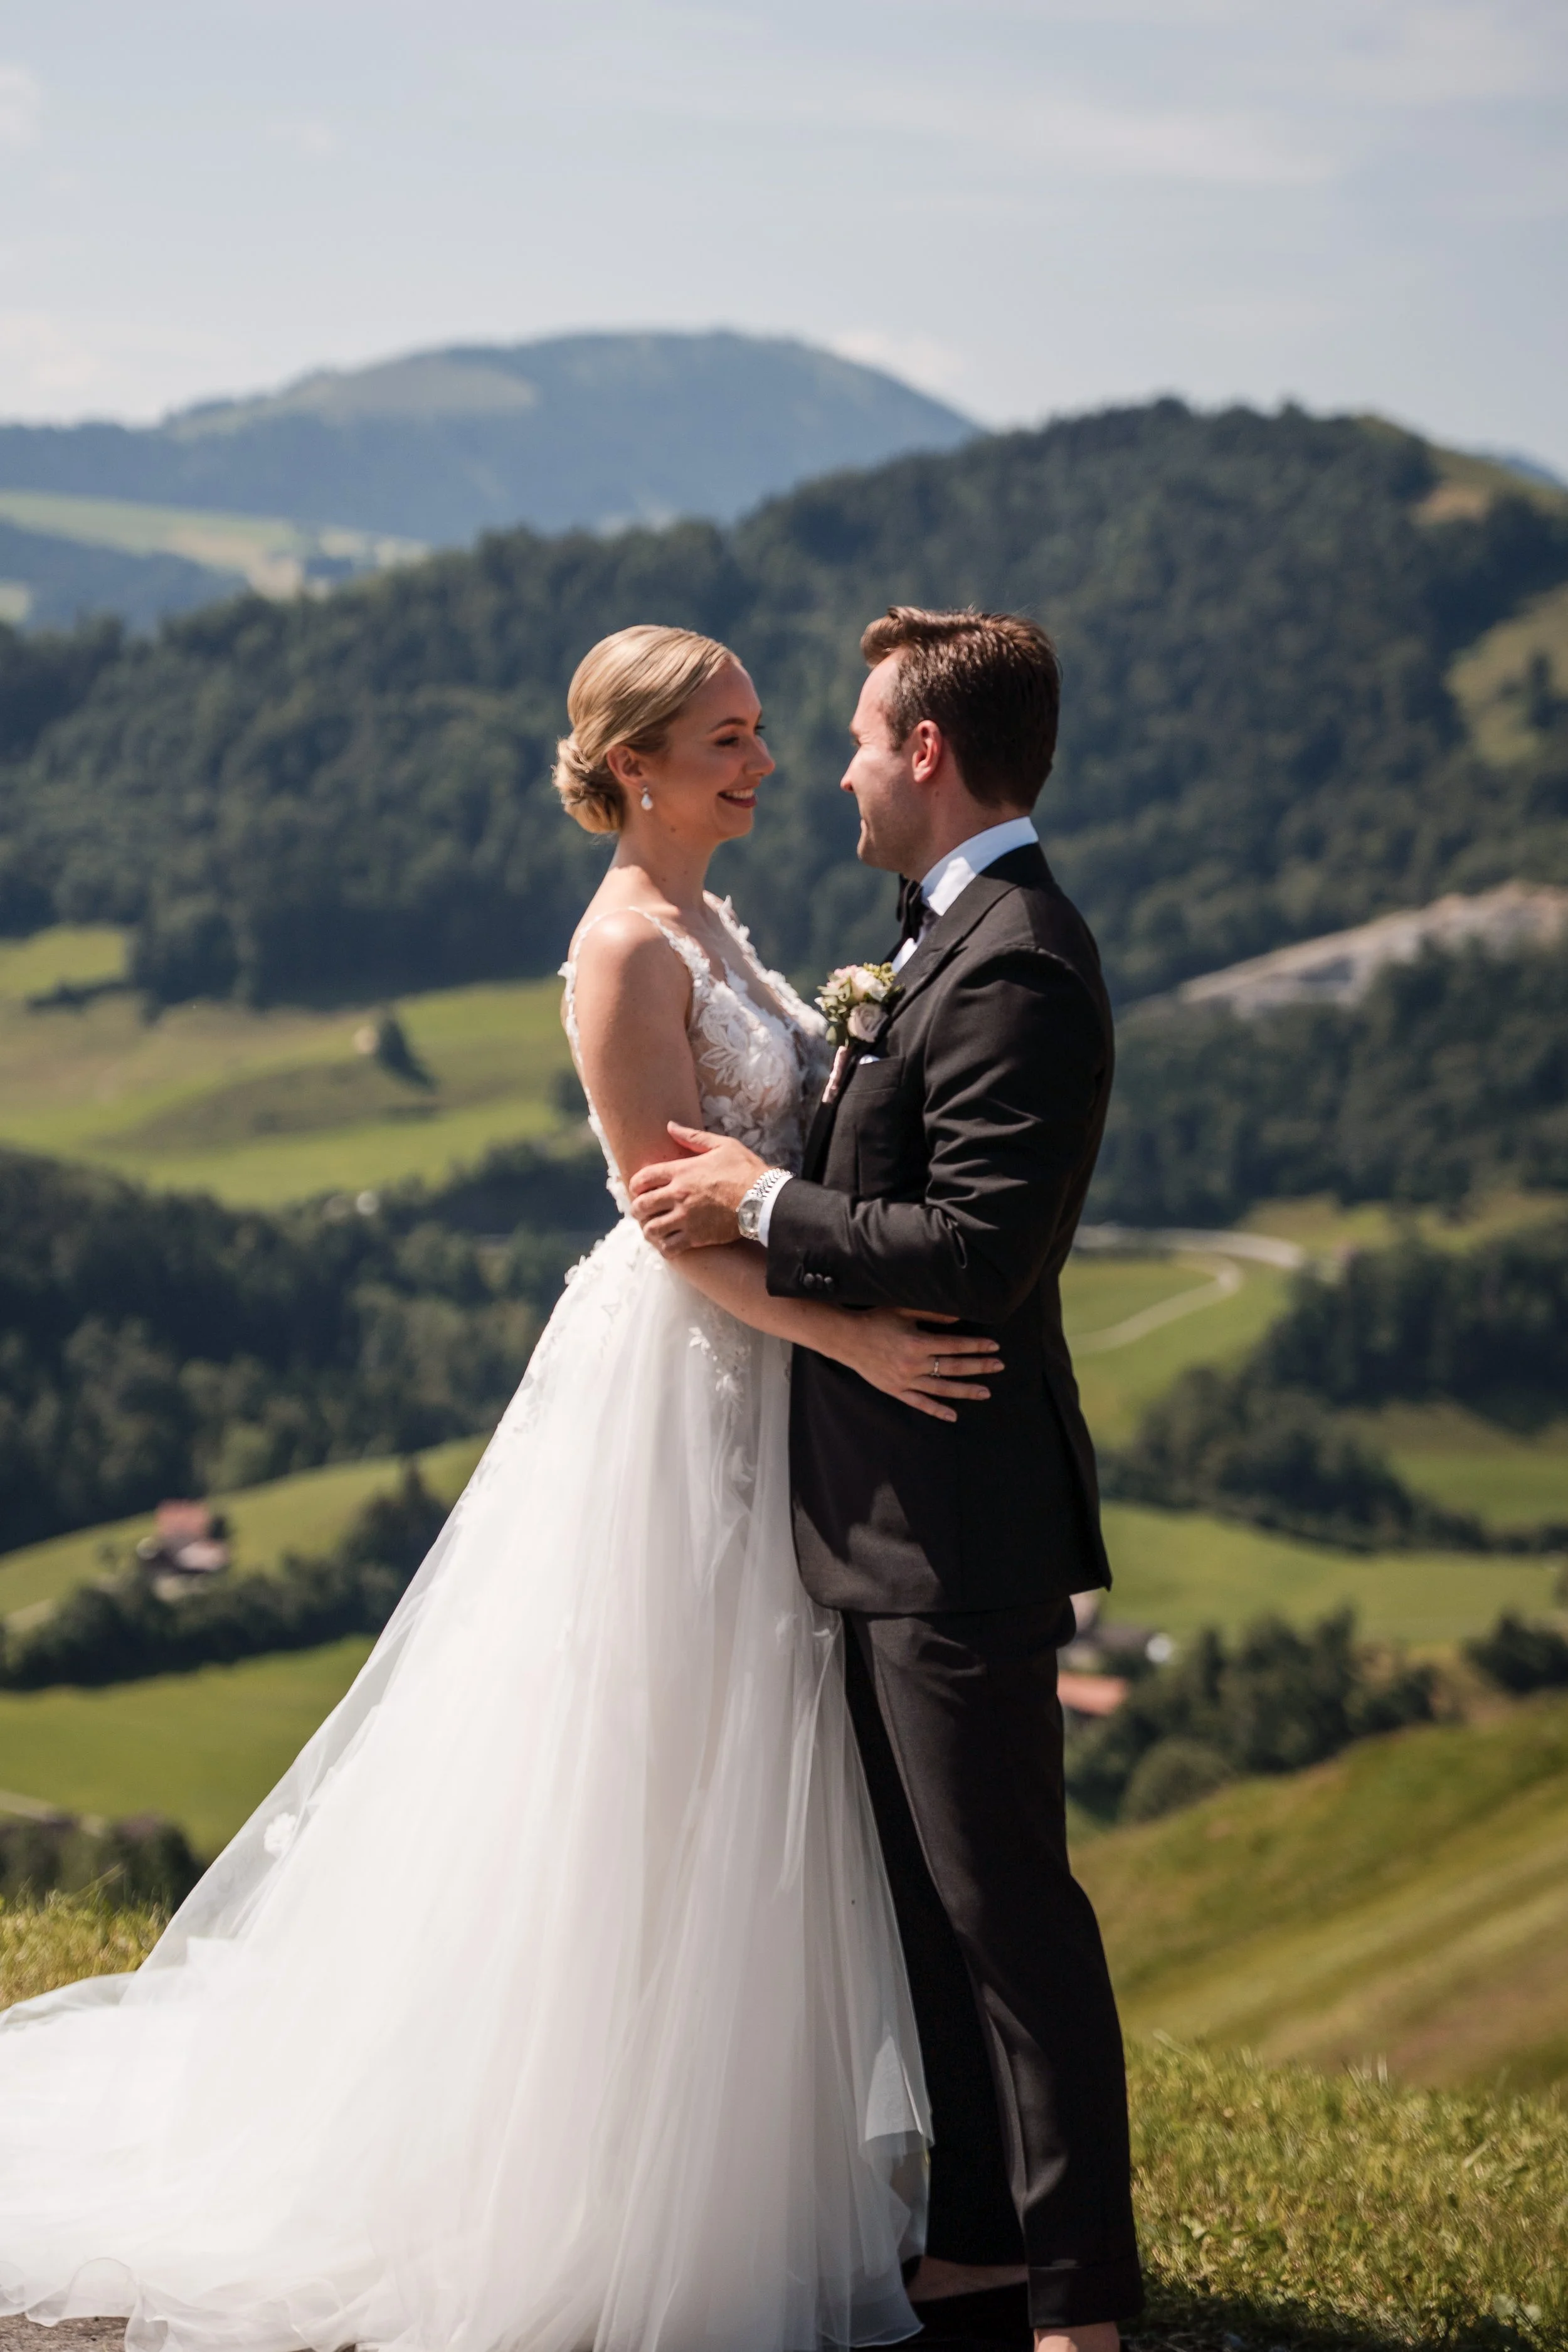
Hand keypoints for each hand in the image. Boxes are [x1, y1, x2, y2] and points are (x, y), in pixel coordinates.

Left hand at [630, 1125, 767, 1253]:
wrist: (764, 1199)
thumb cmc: (745, 1170)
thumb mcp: (722, 1145)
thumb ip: (693, 1137)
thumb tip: (670, 1126)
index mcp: (682, 1171)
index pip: (643, 1178)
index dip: (635, 1185)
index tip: (638, 1190)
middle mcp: (678, 1195)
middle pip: (642, 1206)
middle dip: (638, 1209)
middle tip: (643, 1211)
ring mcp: (686, 1218)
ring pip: (651, 1229)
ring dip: (649, 1229)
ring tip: (654, 1228)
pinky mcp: (696, 1237)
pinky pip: (669, 1247)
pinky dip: (664, 1247)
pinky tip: (668, 1243)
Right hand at [833, 1308, 1002, 1422]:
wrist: (847, 1339)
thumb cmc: (876, 1321)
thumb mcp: (904, 1311)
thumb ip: (932, 1315)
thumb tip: (958, 1317)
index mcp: (918, 1342)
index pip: (955, 1345)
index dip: (976, 1346)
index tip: (994, 1347)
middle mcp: (914, 1364)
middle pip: (954, 1367)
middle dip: (979, 1367)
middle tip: (999, 1366)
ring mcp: (906, 1380)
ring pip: (942, 1388)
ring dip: (965, 1391)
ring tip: (986, 1392)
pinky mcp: (896, 1391)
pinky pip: (920, 1403)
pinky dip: (937, 1411)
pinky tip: (953, 1416)